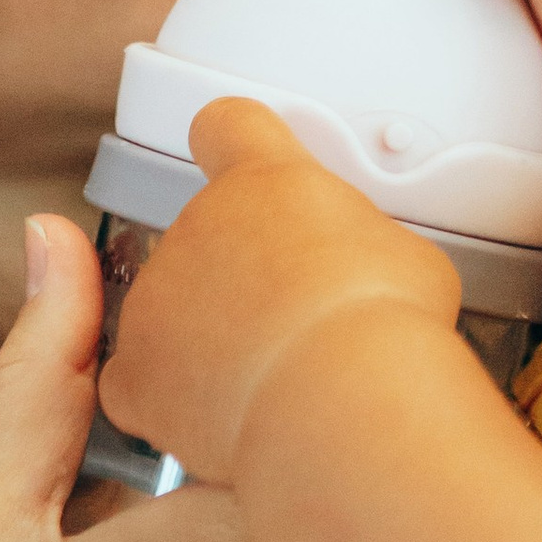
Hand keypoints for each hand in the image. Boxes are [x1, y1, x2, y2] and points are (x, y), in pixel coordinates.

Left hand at [97, 95, 460, 484]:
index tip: (243, 156)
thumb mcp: (403, 251)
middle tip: (299, 316)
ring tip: (276, 377)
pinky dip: (177, 400)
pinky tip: (227, 414)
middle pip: (210, 236)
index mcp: (262, 179)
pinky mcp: (139, 368)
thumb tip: (368, 272)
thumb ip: (360, 243)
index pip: (227, 127)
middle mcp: (198, 224)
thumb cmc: (382, 319)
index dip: (236, 142)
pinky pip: (147, 380)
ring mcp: (160, 296)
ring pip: (179, 311)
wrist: (339, 396)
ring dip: (213, 337)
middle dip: (246, 272)